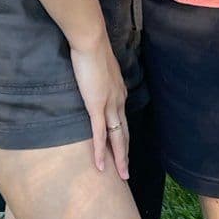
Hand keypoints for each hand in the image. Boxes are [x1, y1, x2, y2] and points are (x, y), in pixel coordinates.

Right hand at [69, 32, 129, 177]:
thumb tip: (93, 79)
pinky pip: (100, 134)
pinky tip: (100, 166)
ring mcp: (109, 105)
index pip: (122, 119)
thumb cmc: (91, 49)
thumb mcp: (98, 66)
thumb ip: (98, 77)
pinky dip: (100, 152)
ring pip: (117, 139)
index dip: (123, 136)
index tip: (123, 149)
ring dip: (119, 159)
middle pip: (124, 133)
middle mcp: (118, 101)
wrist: (91, 42)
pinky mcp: (97, 106)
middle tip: (127, 172)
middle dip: (125, 154)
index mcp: (119, 92)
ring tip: (122, 176)